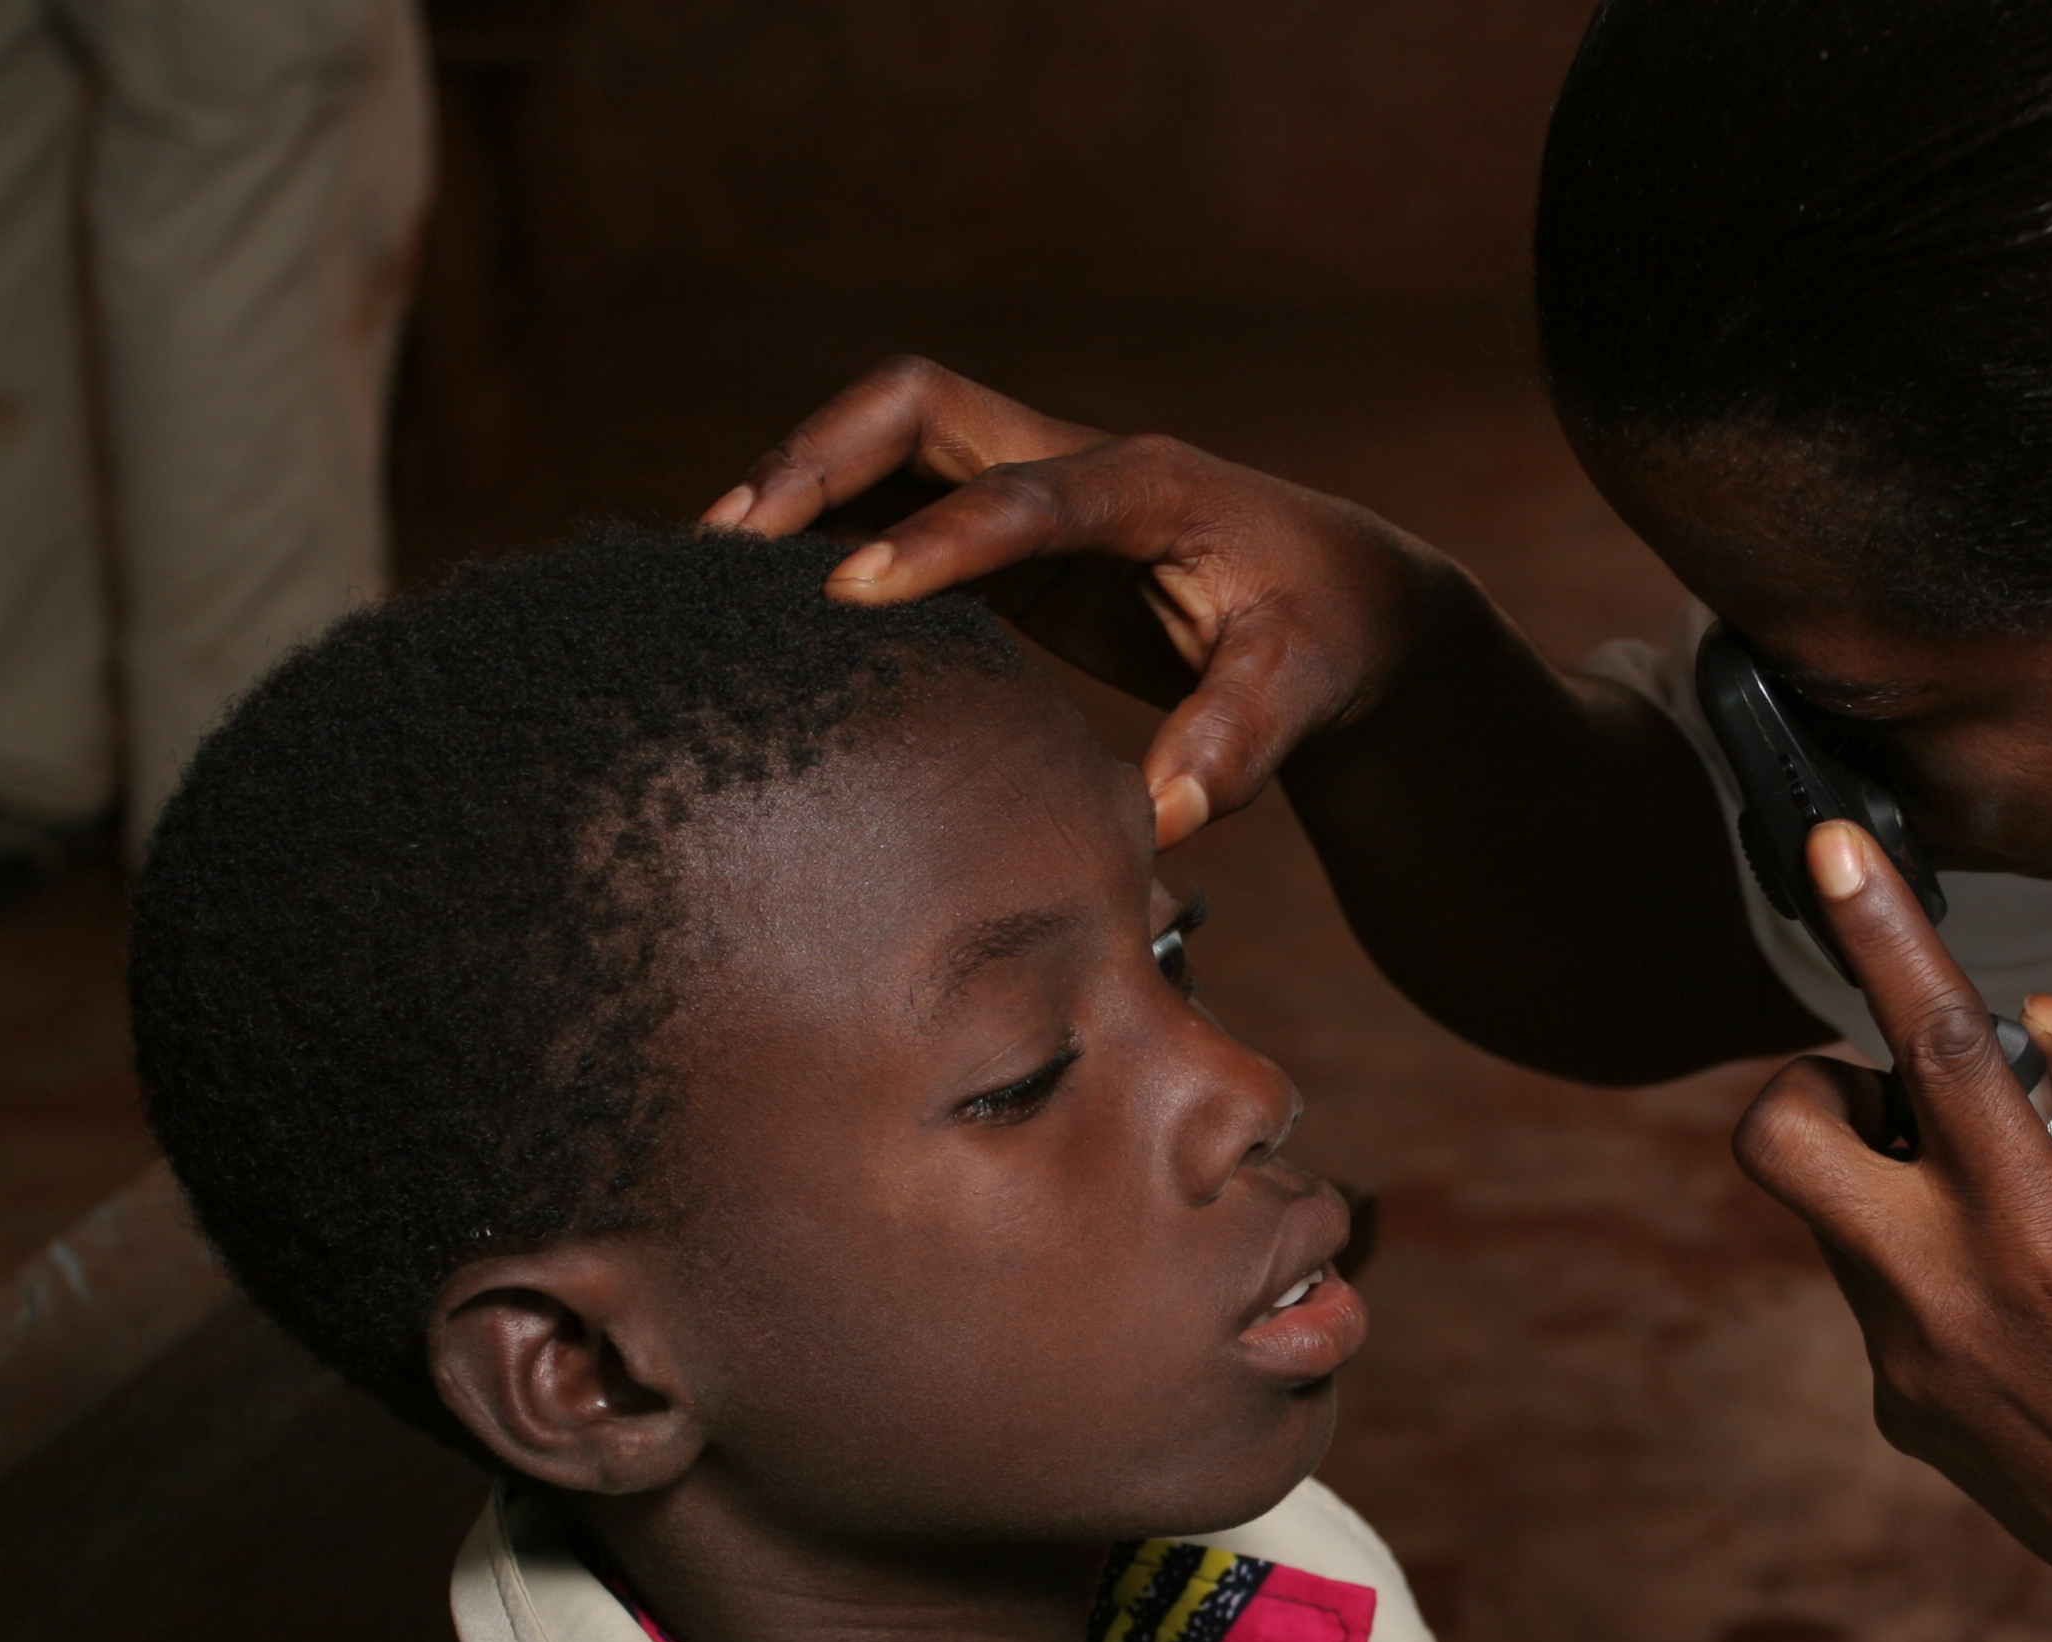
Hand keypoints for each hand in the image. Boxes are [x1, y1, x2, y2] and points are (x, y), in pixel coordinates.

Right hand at [706, 356, 1457, 849]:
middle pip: (914, 410)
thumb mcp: (1305, 686)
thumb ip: (1240, 742)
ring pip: (887, 454)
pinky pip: (893, 519)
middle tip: (723, 542)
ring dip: (798, 494)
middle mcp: (1075, 467)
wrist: (1350, 604)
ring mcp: (1031, 500)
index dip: (936, 539)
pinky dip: (823, 545)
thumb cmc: (1328, 637)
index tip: (848, 592)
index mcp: (1148, 485)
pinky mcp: (1009, 549)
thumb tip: (1163, 820)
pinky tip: (759, 615)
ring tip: (700, 575)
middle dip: (816, 458)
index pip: (1021, 493)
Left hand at [1731, 822, 2051, 1641]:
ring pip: (1837, 1216)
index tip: (1829, 845)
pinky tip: (2034, 1314)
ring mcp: (1903, 1363)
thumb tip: (2034, 1022)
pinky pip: (1882, 1297)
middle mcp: (1936, 1295)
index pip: (1932, 1042)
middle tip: (1908, 1098)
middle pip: (1778, 1137)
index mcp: (2030, 1228)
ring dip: (1900, 1180)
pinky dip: (1934, 1266)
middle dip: (1815, 1081)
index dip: (1879, 928)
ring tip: (2023, 1215)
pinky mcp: (1901, 1414)